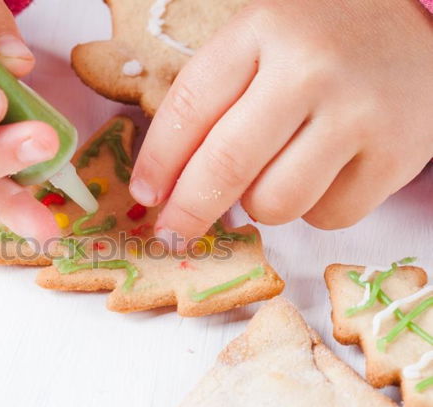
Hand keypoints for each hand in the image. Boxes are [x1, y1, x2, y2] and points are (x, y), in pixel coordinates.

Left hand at [130, 0, 432, 249]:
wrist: (412, 33)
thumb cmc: (316, 44)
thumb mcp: (256, 47)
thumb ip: (210, 103)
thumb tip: (163, 187)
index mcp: (261, 31)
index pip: (189, 109)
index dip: (157, 163)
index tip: (146, 195)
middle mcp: (310, 70)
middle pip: (227, 166)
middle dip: (189, 210)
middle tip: (174, 229)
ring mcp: (358, 114)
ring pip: (275, 203)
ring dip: (258, 205)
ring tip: (271, 176)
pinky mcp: (396, 156)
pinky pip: (327, 217)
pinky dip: (311, 209)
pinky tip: (320, 175)